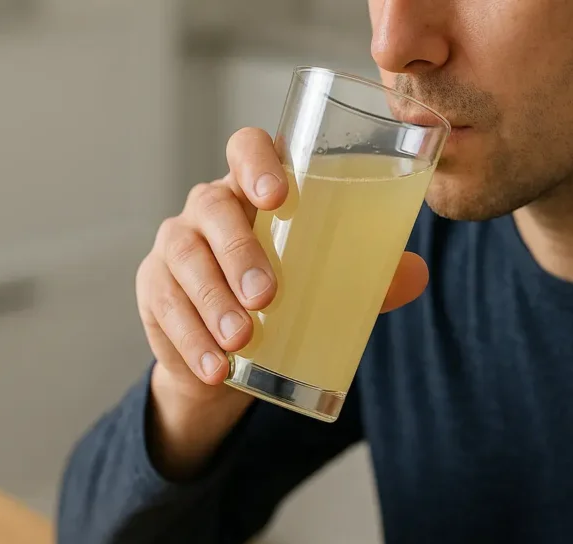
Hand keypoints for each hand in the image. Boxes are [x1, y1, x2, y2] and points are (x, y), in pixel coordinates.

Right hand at [137, 128, 429, 475]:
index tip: (277, 197)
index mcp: (255, 188)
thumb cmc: (290, 293)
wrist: (234, 351)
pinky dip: (193, 342)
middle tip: (267, 295)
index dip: (255, 161)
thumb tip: (416, 274)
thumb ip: (370, 274)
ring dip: (213, 302)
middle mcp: (210, 207)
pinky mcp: (156, 290)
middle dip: (238, 251)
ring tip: (242, 340)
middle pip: (212, 209)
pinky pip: (166, 309)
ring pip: (184, 259)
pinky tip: (217, 368)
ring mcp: (177, 245)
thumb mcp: (328, 279)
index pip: (245, 146)